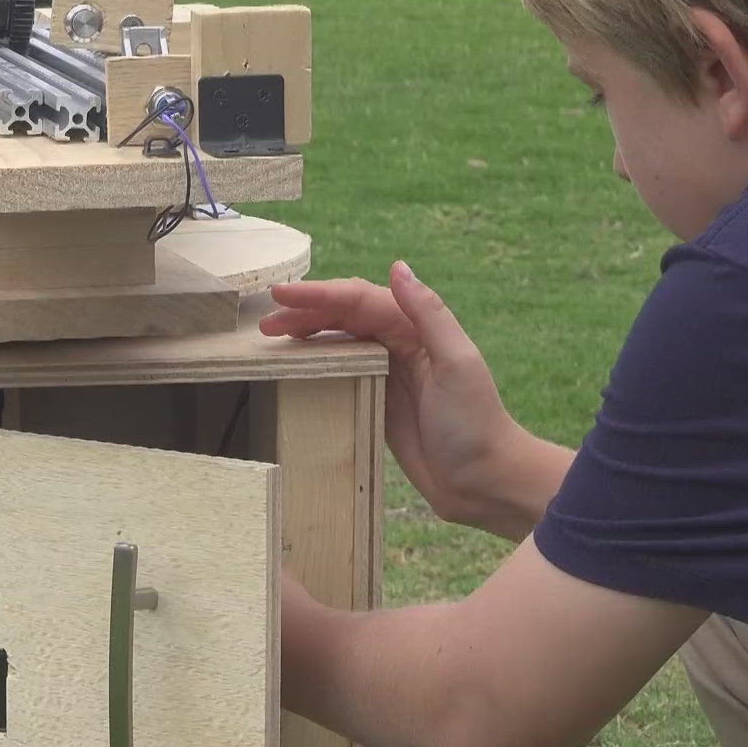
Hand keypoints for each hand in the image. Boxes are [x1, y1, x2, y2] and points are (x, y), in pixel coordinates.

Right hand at [261, 262, 532, 532]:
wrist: (483, 480)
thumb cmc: (475, 423)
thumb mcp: (457, 363)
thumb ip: (428, 313)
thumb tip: (397, 266)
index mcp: (416, 329)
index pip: (359, 300)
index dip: (319, 295)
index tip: (280, 295)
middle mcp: (399, 344)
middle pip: (343, 317)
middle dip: (304, 312)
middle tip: (264, 321)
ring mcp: (387, 373)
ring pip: (339, 341)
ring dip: (306, 335)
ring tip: (270, 338)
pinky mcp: (378, 401)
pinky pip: (341, 372)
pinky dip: (317, 363)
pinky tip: (295, 367)